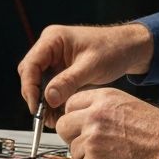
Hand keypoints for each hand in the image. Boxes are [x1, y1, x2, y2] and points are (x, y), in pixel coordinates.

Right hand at [17, 23, 153, 121]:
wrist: (129, 49)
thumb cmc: (114, 48)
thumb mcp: (91, 66)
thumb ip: (69, 81)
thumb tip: (49, 98)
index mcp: (53, 39)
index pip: (30, 64)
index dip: (30, 86)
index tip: (36, 105)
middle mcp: (50, 48)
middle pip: (30, 74)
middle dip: (36, 96)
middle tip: (43, 115)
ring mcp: (55, 59)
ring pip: (39, 83)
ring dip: (44, 101)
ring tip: (53, 118)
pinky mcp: (62, 70)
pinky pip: (51, 87)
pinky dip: (54, 100)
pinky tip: (59, 113)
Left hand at [57, 88, 158, 158]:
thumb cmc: (158, 131)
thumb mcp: (129, 105)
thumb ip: (104, 107)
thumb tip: (86, 116)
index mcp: (104, 98)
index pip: (70, 103)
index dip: (74, 116)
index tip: (79, 124)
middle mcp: (94, 115)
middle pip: (63, 125)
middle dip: (73, 135)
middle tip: (88, 142)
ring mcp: (92, 137)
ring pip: (72, 148)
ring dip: (86, 154)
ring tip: (109, 153)